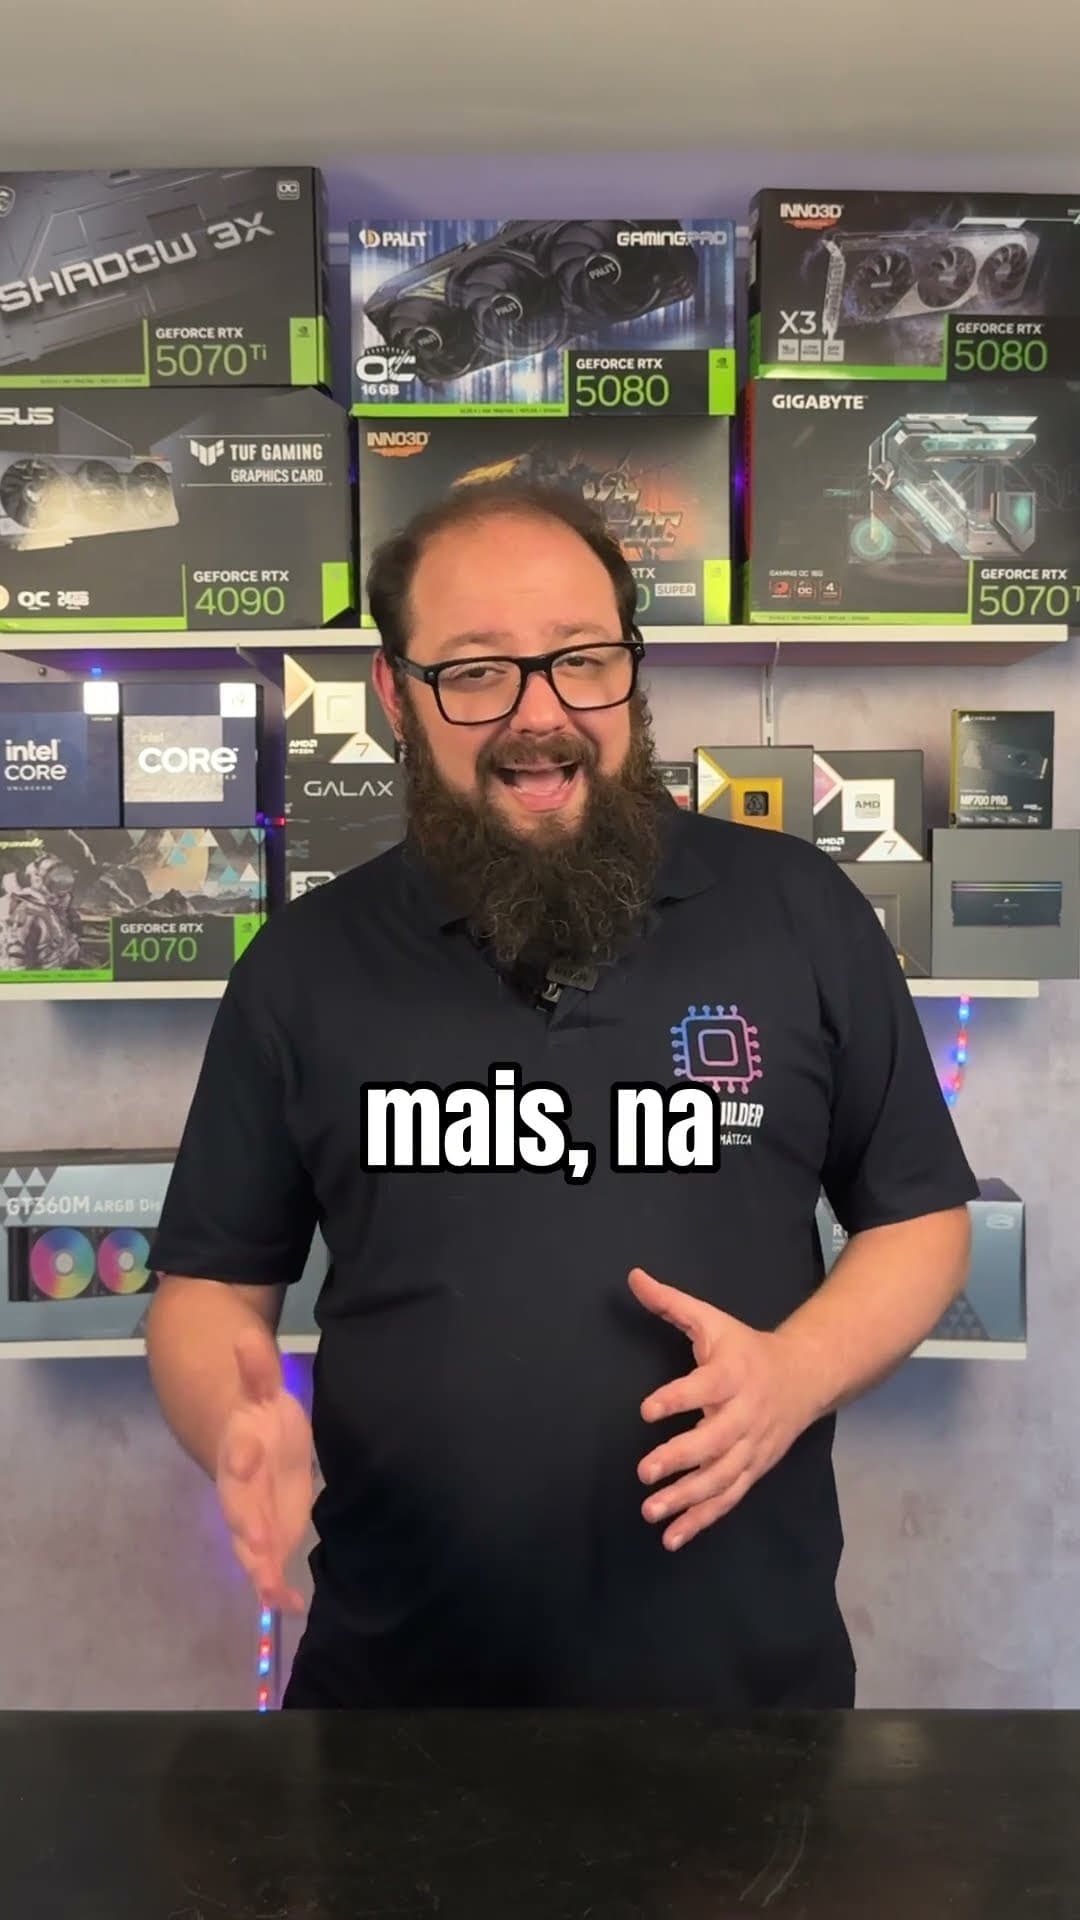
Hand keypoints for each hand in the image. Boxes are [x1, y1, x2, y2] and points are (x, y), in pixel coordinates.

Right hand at [215, 1331, 313, 1612]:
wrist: (239, 1438)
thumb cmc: (258, 1411)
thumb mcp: (261, 1385)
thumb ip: (257, 1367)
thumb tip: (246, 1336)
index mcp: (240, 1447)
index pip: (238, 1456)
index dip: (241, 1463)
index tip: (246, 1467)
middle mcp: (240, 1487)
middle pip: (240, 1510)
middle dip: (249, 1530)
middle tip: (261, 1552)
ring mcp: (250, 1514)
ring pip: (250, 1545)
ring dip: (261, 1569)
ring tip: (275, 1595)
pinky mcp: (268, 1533)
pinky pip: (268, 1563)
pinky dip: (276, 1585)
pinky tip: (292, 1607)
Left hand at [629, 1266, 813, 1551]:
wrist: (804, 1376)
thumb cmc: (744, 1348)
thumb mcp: (711, 1319)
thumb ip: (671, 1303)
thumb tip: (633, 1276)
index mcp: (732, 1375)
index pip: (705, 1387)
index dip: (677, 1397)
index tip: (646, 1409)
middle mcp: (744, 1415)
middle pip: (715, 1441)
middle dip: (681, 1458)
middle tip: (644, 1471)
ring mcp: (751, 1447)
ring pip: (721, 1478)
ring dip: (687, 1498)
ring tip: (651, 1511)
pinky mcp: (753, 1470)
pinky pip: (728, 1498)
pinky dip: (702, 1520)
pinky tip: (672, 1537)